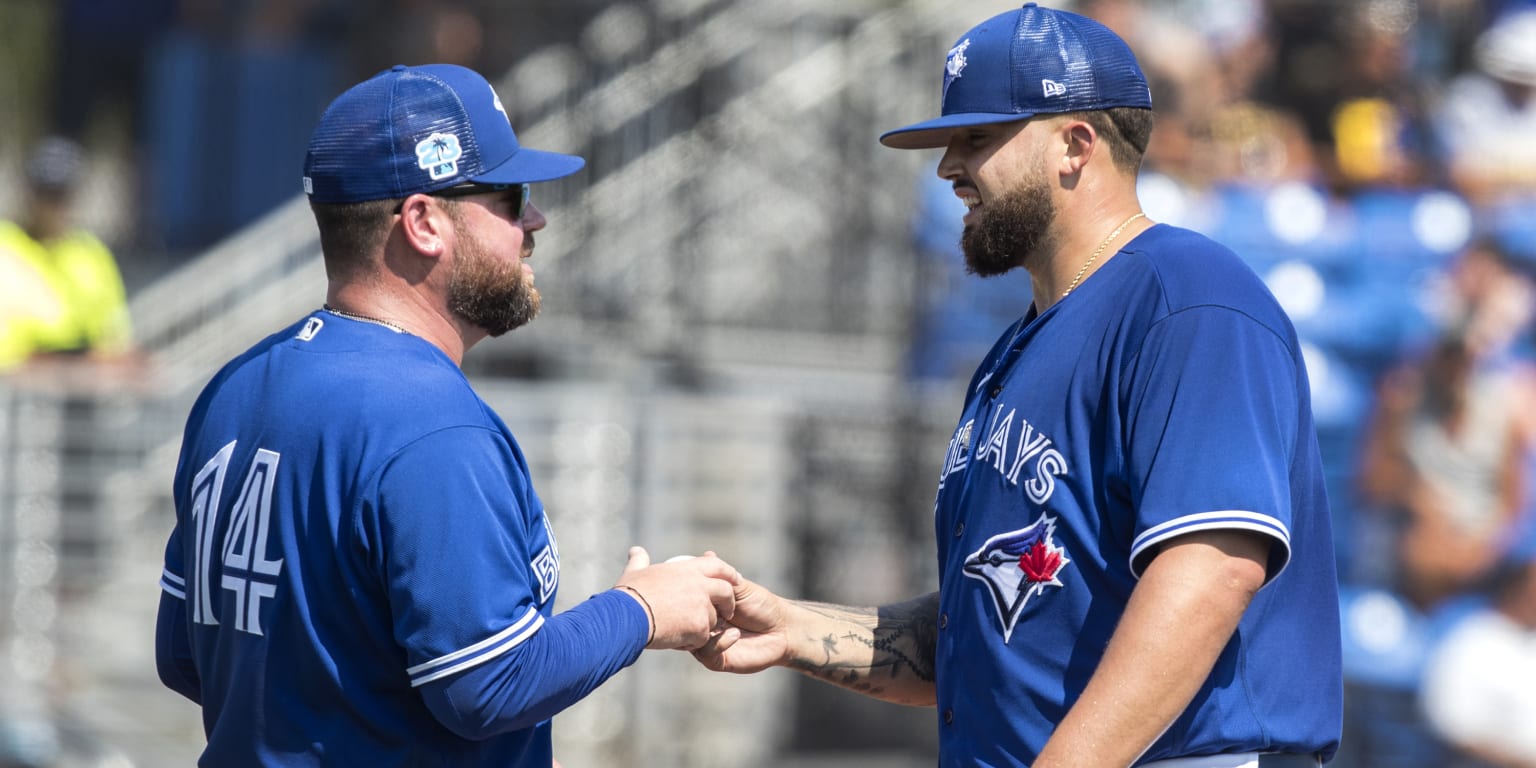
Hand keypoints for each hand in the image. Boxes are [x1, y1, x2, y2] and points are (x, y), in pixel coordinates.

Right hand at [614, 547, 738, 649]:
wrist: (626, 618)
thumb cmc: (628, 595)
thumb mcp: (635, 573)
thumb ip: (639, 561)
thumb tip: (635, 550)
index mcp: (686, 570)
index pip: (716, 565)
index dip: (728, 572)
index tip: (735, 579)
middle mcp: (699, 585)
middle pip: (726, 591)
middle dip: (728, 602)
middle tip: (727, 612)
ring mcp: (701, 607)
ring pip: (714, 618)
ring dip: (705, 625)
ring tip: (685, 630)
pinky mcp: (699, 628)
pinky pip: (703, 638)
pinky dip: (693, 642)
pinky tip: (676, 640)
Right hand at [690, 576, 790, 673]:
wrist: (783, 630)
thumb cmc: (762, 605)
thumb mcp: (739, 588)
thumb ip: (721, 577)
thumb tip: (708, 554)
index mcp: (703, 607)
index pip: (683, 601)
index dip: (683, 594)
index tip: (690, 586)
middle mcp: (701, 625)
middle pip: (681, 620)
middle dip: (691, 611)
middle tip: (707, 604)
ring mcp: (707, 643)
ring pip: (689, 638)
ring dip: (706, 626)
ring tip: (726, 619)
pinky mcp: (716, 660)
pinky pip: (706, 653)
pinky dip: (719, 642)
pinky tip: (735, 634)